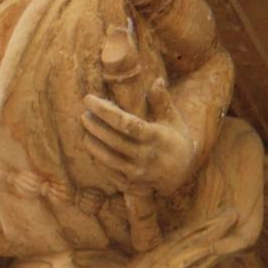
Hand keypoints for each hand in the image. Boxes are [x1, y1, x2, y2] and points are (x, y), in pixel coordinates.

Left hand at [82, 79, 197, 195]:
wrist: (182, 174)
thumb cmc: (174, 139)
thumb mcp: (173, 119)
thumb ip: (162, 101)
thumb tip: (156, 81)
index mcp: (157, 137)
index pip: (125, 123)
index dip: (104, 111)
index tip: (88, 99)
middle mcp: (147, 157)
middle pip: (113, 140)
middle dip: (94, 125)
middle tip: (84, 114)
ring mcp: (139, 173)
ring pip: (108, 158)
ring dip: (92, 143)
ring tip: (85, 129)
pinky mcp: (131, 185)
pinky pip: (108, 172)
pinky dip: (97, 159)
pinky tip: (92, 145)